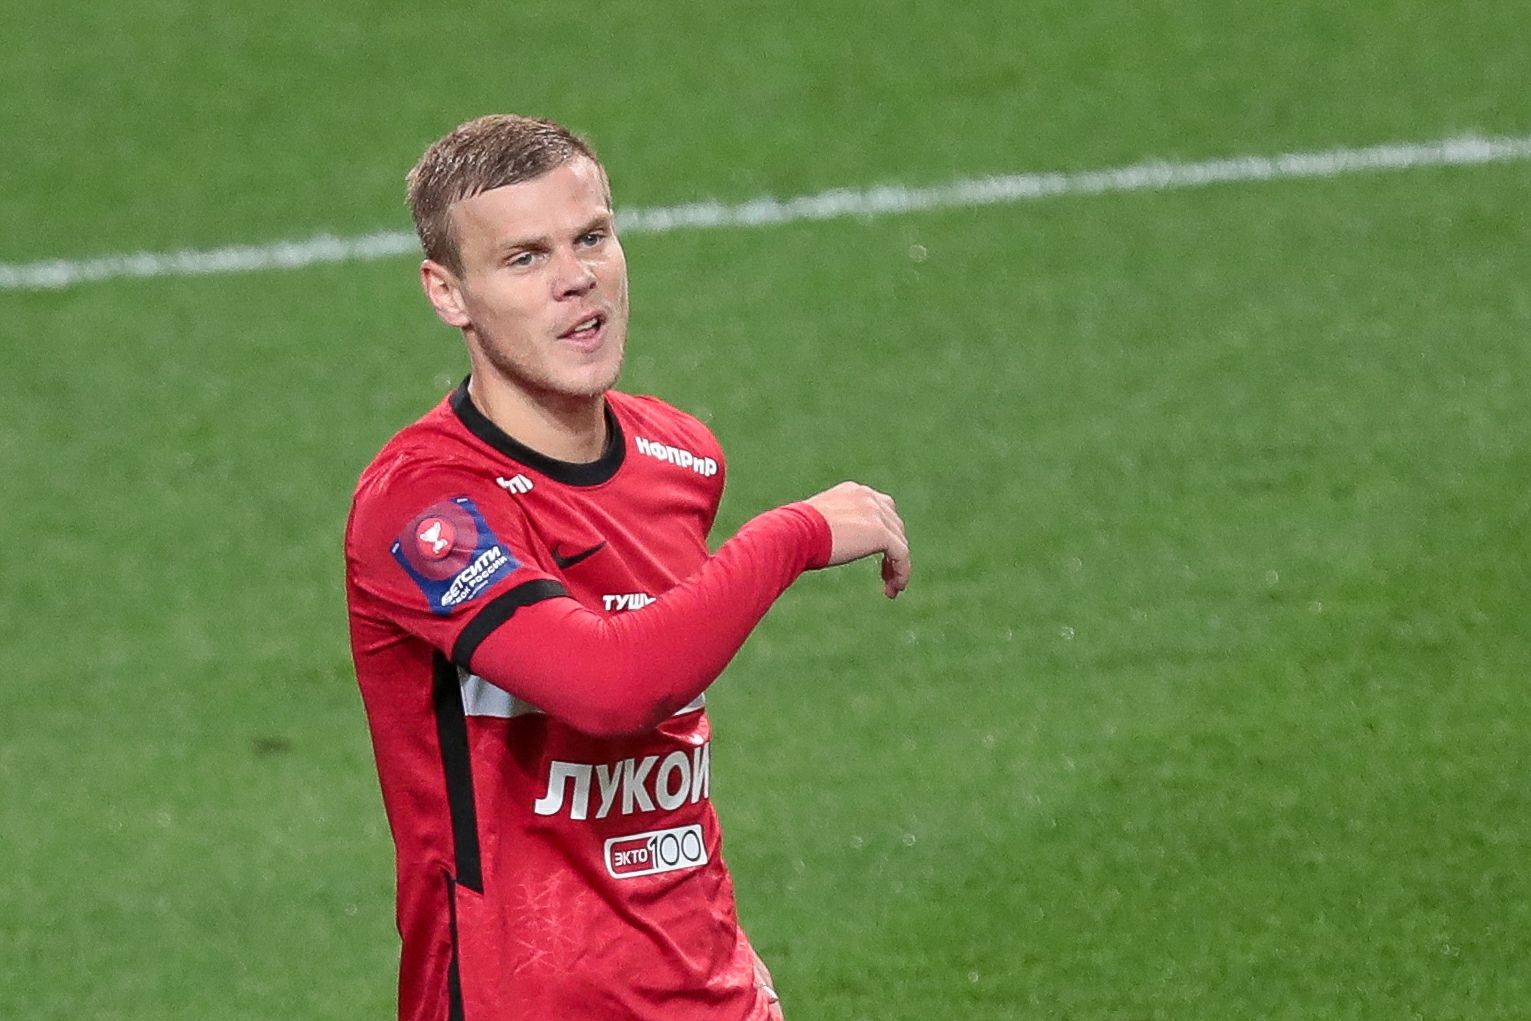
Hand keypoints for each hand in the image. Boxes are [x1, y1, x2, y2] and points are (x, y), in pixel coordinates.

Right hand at [803, 481, 910, 598]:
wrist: (794, 533)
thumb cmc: (794, 533)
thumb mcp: (819, 523)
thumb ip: (835, 527)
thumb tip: (833, 543)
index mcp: (854, 492)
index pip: (880, 511)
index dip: (884, 534)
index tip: (877, 555)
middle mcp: (869, 498)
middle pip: (894, 525)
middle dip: (893, 550)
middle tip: (886, 575)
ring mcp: (877, 514)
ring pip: (900, 542)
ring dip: (897, 566)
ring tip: (891, 588)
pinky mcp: (881, 533)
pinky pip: (901, 555)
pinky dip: (902, 573)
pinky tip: (894, 589)